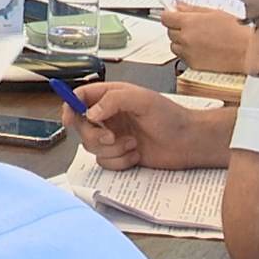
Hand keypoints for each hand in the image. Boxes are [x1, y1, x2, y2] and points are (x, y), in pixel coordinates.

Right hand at [62, 82, 223, 170]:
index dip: (70, 106)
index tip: (70, 118)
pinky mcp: (119, 154)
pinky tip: (136, 155)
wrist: (188, 143)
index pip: (81, 97)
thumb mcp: (142, 100)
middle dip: (93, 135)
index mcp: (112, 96)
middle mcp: (109, 116)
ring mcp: (113, 136)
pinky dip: (119, 161)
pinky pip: (104, 162)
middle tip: (111, 137)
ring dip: (111, 149)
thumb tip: (90, 112)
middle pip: (81, 126)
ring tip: (133, 144)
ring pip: (91, 146)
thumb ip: (113, 100)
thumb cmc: (170, 117)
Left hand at [162, 3, 248, 71]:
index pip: (166, 18)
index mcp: (189, 23)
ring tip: (196, 38)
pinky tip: (199, 48)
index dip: (169, 15)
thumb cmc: (235, 31)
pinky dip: (186, 53)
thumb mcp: (213, 12)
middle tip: (189, 26)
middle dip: (176, 28)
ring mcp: (188, 53)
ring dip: (180, 41)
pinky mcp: (193, 64)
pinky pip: (182, 57)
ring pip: (174, 46)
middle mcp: (186, 38)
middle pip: (169, 32)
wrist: (246, 51)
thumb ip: (191, 9)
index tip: (172, 15)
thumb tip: (178, 5)